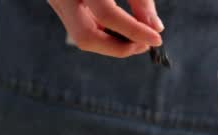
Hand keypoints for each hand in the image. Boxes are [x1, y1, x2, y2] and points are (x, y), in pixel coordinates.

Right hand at [47, 0, 163, 57]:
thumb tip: (154, 27)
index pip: (107, 15)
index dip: (135, 32)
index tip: (157, 39)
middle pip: (86, 37)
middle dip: (118, 48)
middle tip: (143, 44)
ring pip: (81, 37)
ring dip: (112, 43)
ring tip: (137, 36)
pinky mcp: (60, 2)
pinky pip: (81, 26)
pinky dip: (104, 32)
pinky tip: (122, 28)